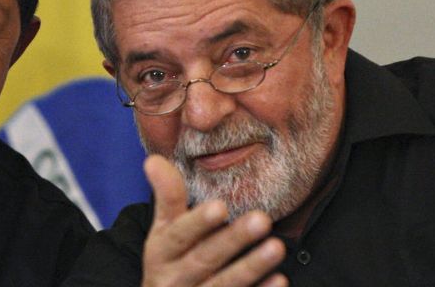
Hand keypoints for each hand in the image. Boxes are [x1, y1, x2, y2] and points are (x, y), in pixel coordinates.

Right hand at [141, 155, 286, 286]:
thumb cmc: (169, 261)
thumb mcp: (162, 230)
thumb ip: (166, 197)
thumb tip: (154, 159)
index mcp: (162, 252)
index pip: (179, 235)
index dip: (198, 223)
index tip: (220, 206)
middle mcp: (175, 277)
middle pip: (205, 258)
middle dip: (233, 240)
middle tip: (262, 219)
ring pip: (224, 284)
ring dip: (251, 266)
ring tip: (277, 247)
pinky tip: (279, 279)